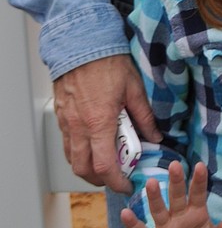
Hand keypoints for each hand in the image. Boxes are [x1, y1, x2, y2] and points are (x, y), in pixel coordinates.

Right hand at [53, 54, 160, 193]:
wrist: (81, 43)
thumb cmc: (108, 63)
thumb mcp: (134, 89)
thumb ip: (144, 117)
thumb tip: (155, 137)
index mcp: (99, 123)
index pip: (104, 166)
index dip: (116, 181)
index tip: (127, 185)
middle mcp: (79, 127)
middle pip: (84, 169)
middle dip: (100, 180)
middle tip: (117, 177)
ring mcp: (67, 122)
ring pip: (72, 158)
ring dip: (88, 167)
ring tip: (106, 163)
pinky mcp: (61, 116)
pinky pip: (67, 143)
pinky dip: (79, 152)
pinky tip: (93, 144)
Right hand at [120, 159, 221, 227]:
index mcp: (195, 212)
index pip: (197, 194)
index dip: (199, 181)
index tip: (200, 165)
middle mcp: (178, 216)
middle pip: (176, 197)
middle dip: (176, 182)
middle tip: (175, 165)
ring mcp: (164, 227)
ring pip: (158, 210)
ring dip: (155, 197)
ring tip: (151, 182)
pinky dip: (133, 224)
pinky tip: (125, 213)